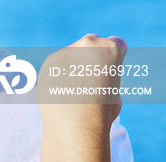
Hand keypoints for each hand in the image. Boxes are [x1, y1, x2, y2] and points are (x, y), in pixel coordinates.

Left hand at [38, 34, 126, 161]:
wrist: (75, 124)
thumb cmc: (102, 111)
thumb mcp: (115, 90)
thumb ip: (108, 74)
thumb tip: (99, 73)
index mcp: (109, 48)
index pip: (116, 43)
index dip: (116, 56)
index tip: (112, 68)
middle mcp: (86, 44)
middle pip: (92, 42)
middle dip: (93, 54)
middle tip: (93, 73)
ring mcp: (65, 51)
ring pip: (72, 53)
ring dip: (75, 64)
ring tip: (77, 88)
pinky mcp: (49, 62)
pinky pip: (57, 64)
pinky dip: (60, 73)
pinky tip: (63, 89)